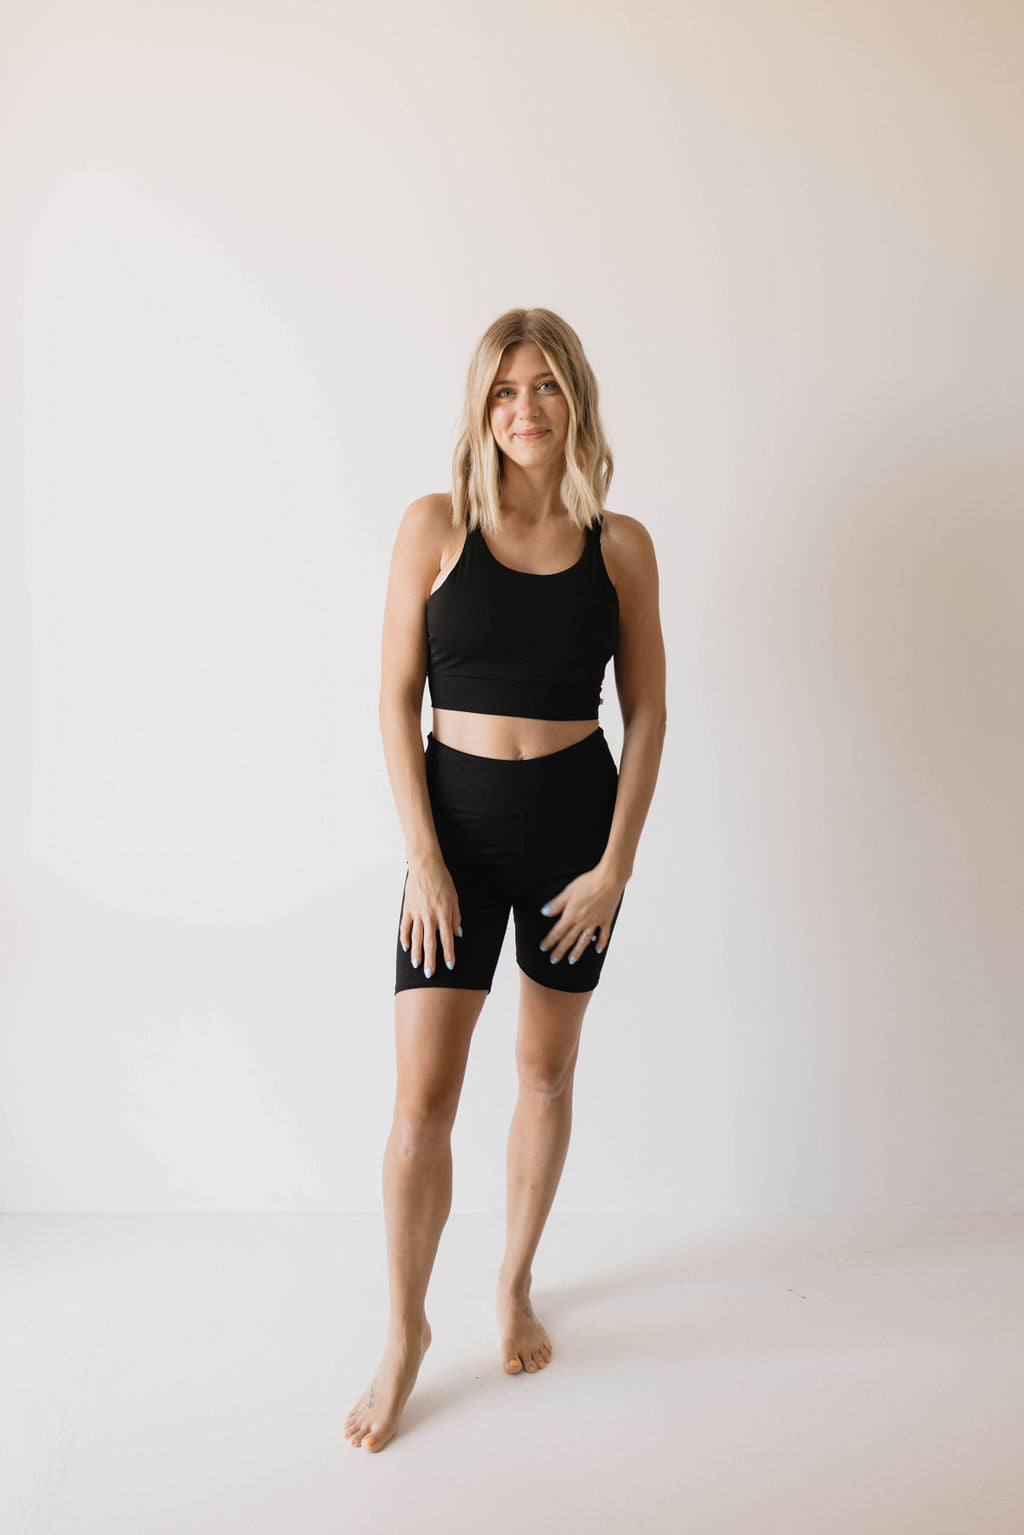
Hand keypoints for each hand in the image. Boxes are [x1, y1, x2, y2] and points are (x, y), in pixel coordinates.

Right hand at [400, 856, 461, 977]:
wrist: (425, 866)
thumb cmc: (442, 880)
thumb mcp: (454, 897)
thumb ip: (455, 916)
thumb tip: (457, 933)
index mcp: (444, 914)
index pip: (447, 939)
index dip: (449, 953)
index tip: (450, 966)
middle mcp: (430, 916)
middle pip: (430, 942)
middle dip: (430, 960)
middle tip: (429, 974)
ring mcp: (417, 913)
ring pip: (416, 937)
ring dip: (416, 953)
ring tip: (416, 965)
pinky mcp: (408, 909)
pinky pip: (405, 926)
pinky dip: (405, 937)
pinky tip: (406, 947)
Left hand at [538, 865, 624, 962]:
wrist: (609, 880)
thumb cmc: (588, 883)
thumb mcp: (568, 891)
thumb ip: (556, 904)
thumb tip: (544, 912)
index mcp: (571, 915)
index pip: (557, 932)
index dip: (549, 941)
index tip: (543, 948)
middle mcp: (582, 922)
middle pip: (569, 939)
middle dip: (560, 950)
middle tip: (553, 960)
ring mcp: (595, 922)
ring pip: (584, 941)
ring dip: (577, 952)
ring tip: (571, 960)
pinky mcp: (606, 920)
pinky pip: (603, 935)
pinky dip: (600, 944)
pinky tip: (597, 950)